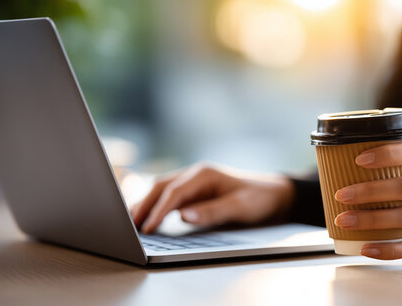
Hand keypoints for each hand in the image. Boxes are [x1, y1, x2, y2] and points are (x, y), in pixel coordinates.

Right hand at [130, 163, 294, 233]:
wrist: (274, 193)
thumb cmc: (259, 199)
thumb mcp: (240, 207)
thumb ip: (212, 212)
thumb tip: (183, 216)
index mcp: (205, 174)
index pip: (173, 192)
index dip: (158, 211)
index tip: (146, 228)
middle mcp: (196, 174)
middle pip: (161, 187)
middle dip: (143, 205)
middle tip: (127, 226)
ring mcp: (194, 180)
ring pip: (161, 189)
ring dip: (146, 204)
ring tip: (130, 223)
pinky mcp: (194, 190)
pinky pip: (169, 195)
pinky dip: (155, 205)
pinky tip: (147, 217)